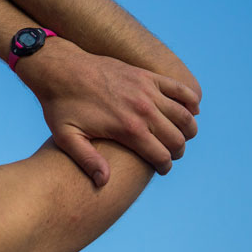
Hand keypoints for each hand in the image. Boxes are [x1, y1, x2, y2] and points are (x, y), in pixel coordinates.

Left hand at [20, 40, 200, 186]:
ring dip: (188, 129)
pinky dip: (191, 101)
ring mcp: (147, 90)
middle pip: (177, 137)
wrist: (60, 69)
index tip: (161, 169)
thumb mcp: (67, 137)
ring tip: (181, 137)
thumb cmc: (60, 105)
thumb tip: (104, 182)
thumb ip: (87, 160)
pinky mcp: (147, 75)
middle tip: (170, 155)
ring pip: (184, 115)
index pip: (160, 155)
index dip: (164, 166)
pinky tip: (191, 110)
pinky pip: (180, 89)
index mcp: (127, 128)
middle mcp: (143, 109)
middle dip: (177, 151)